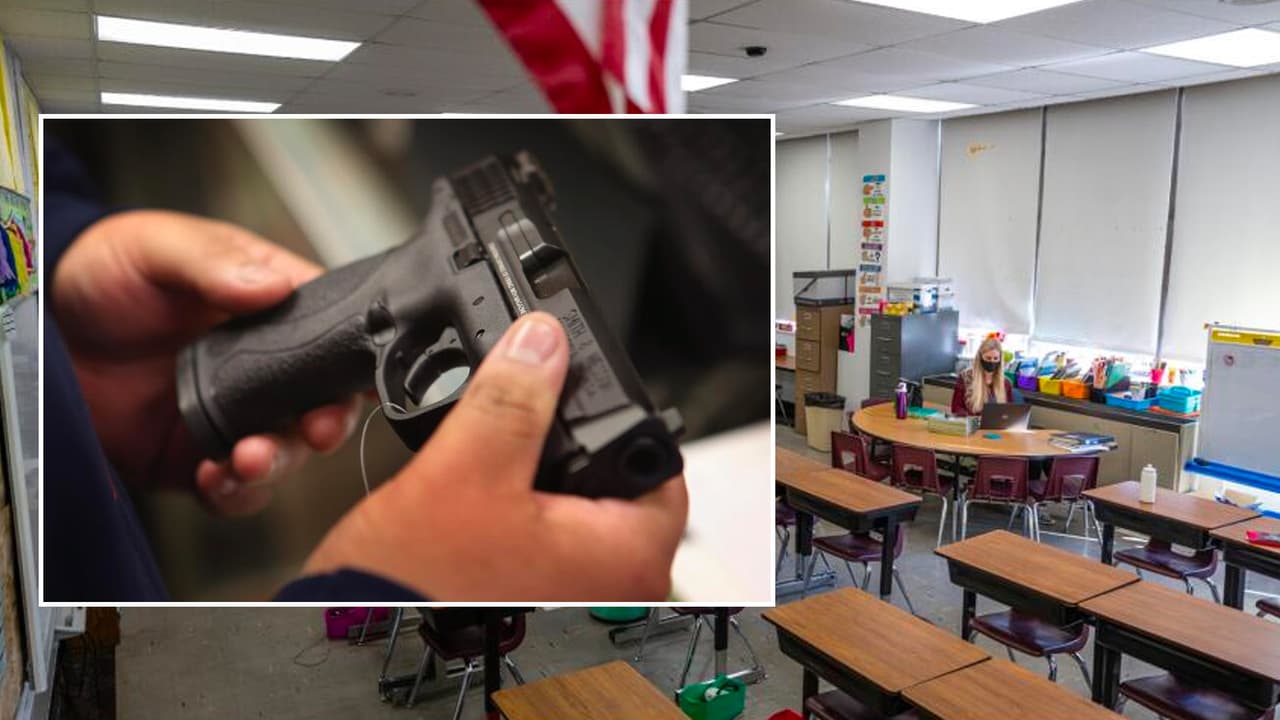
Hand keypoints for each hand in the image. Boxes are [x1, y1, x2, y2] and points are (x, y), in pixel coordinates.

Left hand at [52, 210, 361, 514]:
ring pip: (285, 452)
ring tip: (249, 458)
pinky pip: (233, 487)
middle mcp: (263, 366)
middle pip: (322, 402)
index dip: (354, 360)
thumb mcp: (159, 247)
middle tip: (315, 429)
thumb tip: (271, 283)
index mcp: (270, 308)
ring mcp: (233, 414)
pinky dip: (234, 492)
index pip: (333, 333)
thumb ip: (213, 263)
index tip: (360, 381)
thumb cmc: (105, 271)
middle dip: (325, 423)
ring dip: (279, 461)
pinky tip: (215, 477)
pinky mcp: (197, 454)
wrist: (39, 325)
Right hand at [304, 312, 687, 600]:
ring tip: (496, 463)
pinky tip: (484, 500)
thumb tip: (542, 343)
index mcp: (624, 558)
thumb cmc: (417, 590)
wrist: (354, 637)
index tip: (579, 389)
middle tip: (527, 423)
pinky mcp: (535, 603)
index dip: (618, 413)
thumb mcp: (464, 470)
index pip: (657, 460)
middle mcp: (612, 589)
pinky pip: (545, 542)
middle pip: (614, 485)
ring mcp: (574, 600)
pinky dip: (521, 512)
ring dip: (538, 480)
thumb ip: (510, 401)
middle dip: (569, 446)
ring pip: (575, 512)